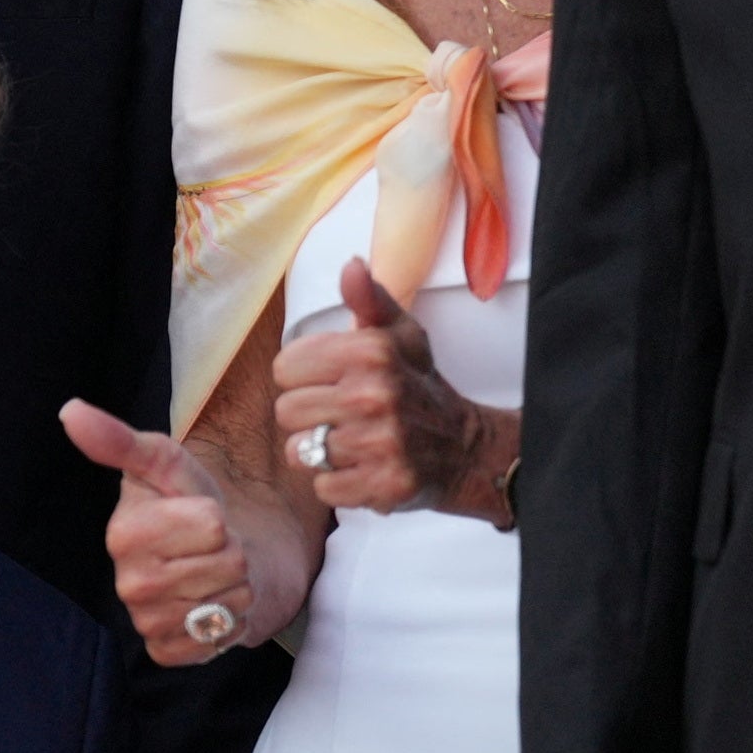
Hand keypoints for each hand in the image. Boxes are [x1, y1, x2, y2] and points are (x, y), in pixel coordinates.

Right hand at [62, 399, 260, 667]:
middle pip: (227, 562)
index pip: (211, 524)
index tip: (200, 518)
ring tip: (213, 577)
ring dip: (235, 588)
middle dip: (233, 554)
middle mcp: (127, 582)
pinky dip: (227, 624)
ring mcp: (146, 620)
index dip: (219, 518)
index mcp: (123, 533)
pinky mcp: (167, 651)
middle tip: (210, 550)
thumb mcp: (167, 465)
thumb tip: (70, 411)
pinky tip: (209, 608)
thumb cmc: (192, 506)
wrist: (219, 559)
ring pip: (228, 602)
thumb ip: (121, 440)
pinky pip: (216, 640)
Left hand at [274, 260, 501, 516]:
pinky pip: (323, 487)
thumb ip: (370, 300)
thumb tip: (351, 265)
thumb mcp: (401, 336)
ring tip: (351, 443)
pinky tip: (363, 468)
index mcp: (371, 353)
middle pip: (287, 411)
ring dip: (320, 452)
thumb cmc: (421, 386)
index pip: (285, 367)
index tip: (333, 382)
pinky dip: (338, 484)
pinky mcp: (384, 485)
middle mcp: (375, 395)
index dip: (304, 377)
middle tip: (343, 417)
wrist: (467, 449)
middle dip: (309, 417)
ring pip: (299, 451)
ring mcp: (380, 443)